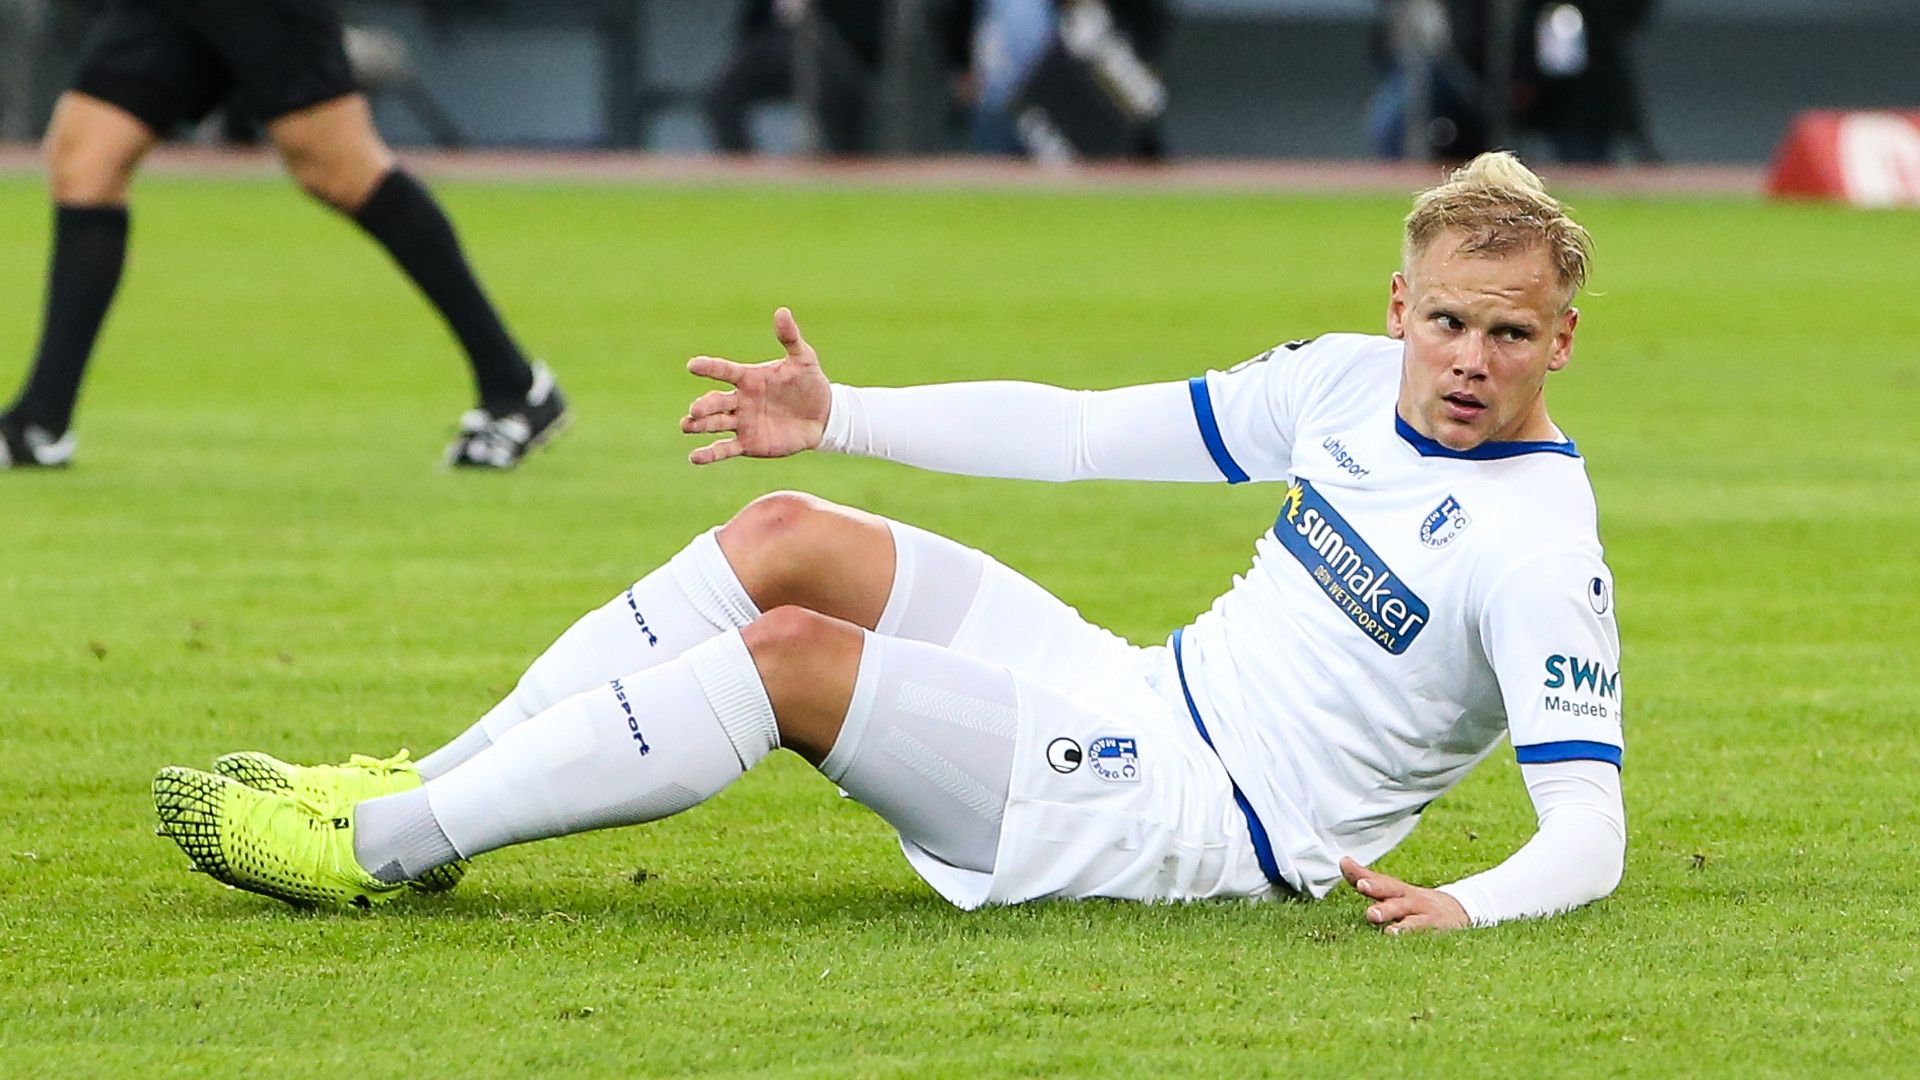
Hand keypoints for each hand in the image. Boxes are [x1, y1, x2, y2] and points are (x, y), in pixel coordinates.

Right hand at [682, 307, 832, 465]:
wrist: (822, 416)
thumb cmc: (809, 383)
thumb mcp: (804, 359)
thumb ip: (790, 338)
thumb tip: (782, 311)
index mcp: (748, 378)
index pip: (724, 371)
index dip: (709, 368)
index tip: (693, 365)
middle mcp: (739, 400)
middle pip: (715, 401)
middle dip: (703, 405)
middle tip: (695, 410)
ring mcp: (741, 422)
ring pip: (715, 424)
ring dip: (700, 426)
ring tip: (687, 426)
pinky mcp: (748, 444)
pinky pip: (725, 449)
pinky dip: (709, 454)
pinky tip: (694, 457)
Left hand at [1340, 856, 1470, 934]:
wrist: (1459, 912)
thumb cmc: (1416, 902)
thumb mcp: (1394, 891)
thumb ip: (1369, 880)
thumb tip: (1343, 861)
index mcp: (1398, 891)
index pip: (1377, 878)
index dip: (1361, 872)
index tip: (1345, 863)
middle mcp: (1410, 899)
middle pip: (1393, 890)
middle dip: (1376, 887)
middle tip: (1362, 885)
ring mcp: (1424, 914)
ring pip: (1406, 913)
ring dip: (1390, 913)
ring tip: (1372, 915)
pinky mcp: (1436, 929)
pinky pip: (1421, 932)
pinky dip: (1409, 935)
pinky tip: (1395, 937)